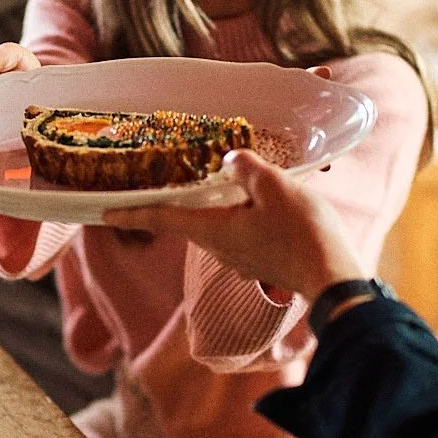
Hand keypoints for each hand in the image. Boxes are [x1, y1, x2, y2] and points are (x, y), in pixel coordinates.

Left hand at [103, 150, 364, 300]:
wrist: (333, 276)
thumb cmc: (301, 233)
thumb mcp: (274, 187)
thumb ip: (246, 169)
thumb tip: (231, 160)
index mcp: (213, 231)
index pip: (162, 218)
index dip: (131, 212)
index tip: (103, 213)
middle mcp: (221, 249)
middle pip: (190, 219)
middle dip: (177, 200)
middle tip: (164, 178)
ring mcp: (243, 258)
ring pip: (220, 223)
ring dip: (217, 203)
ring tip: (224, 178)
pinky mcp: (264, 260)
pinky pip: (245, 230)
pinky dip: (244, 211)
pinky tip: (262, 198)